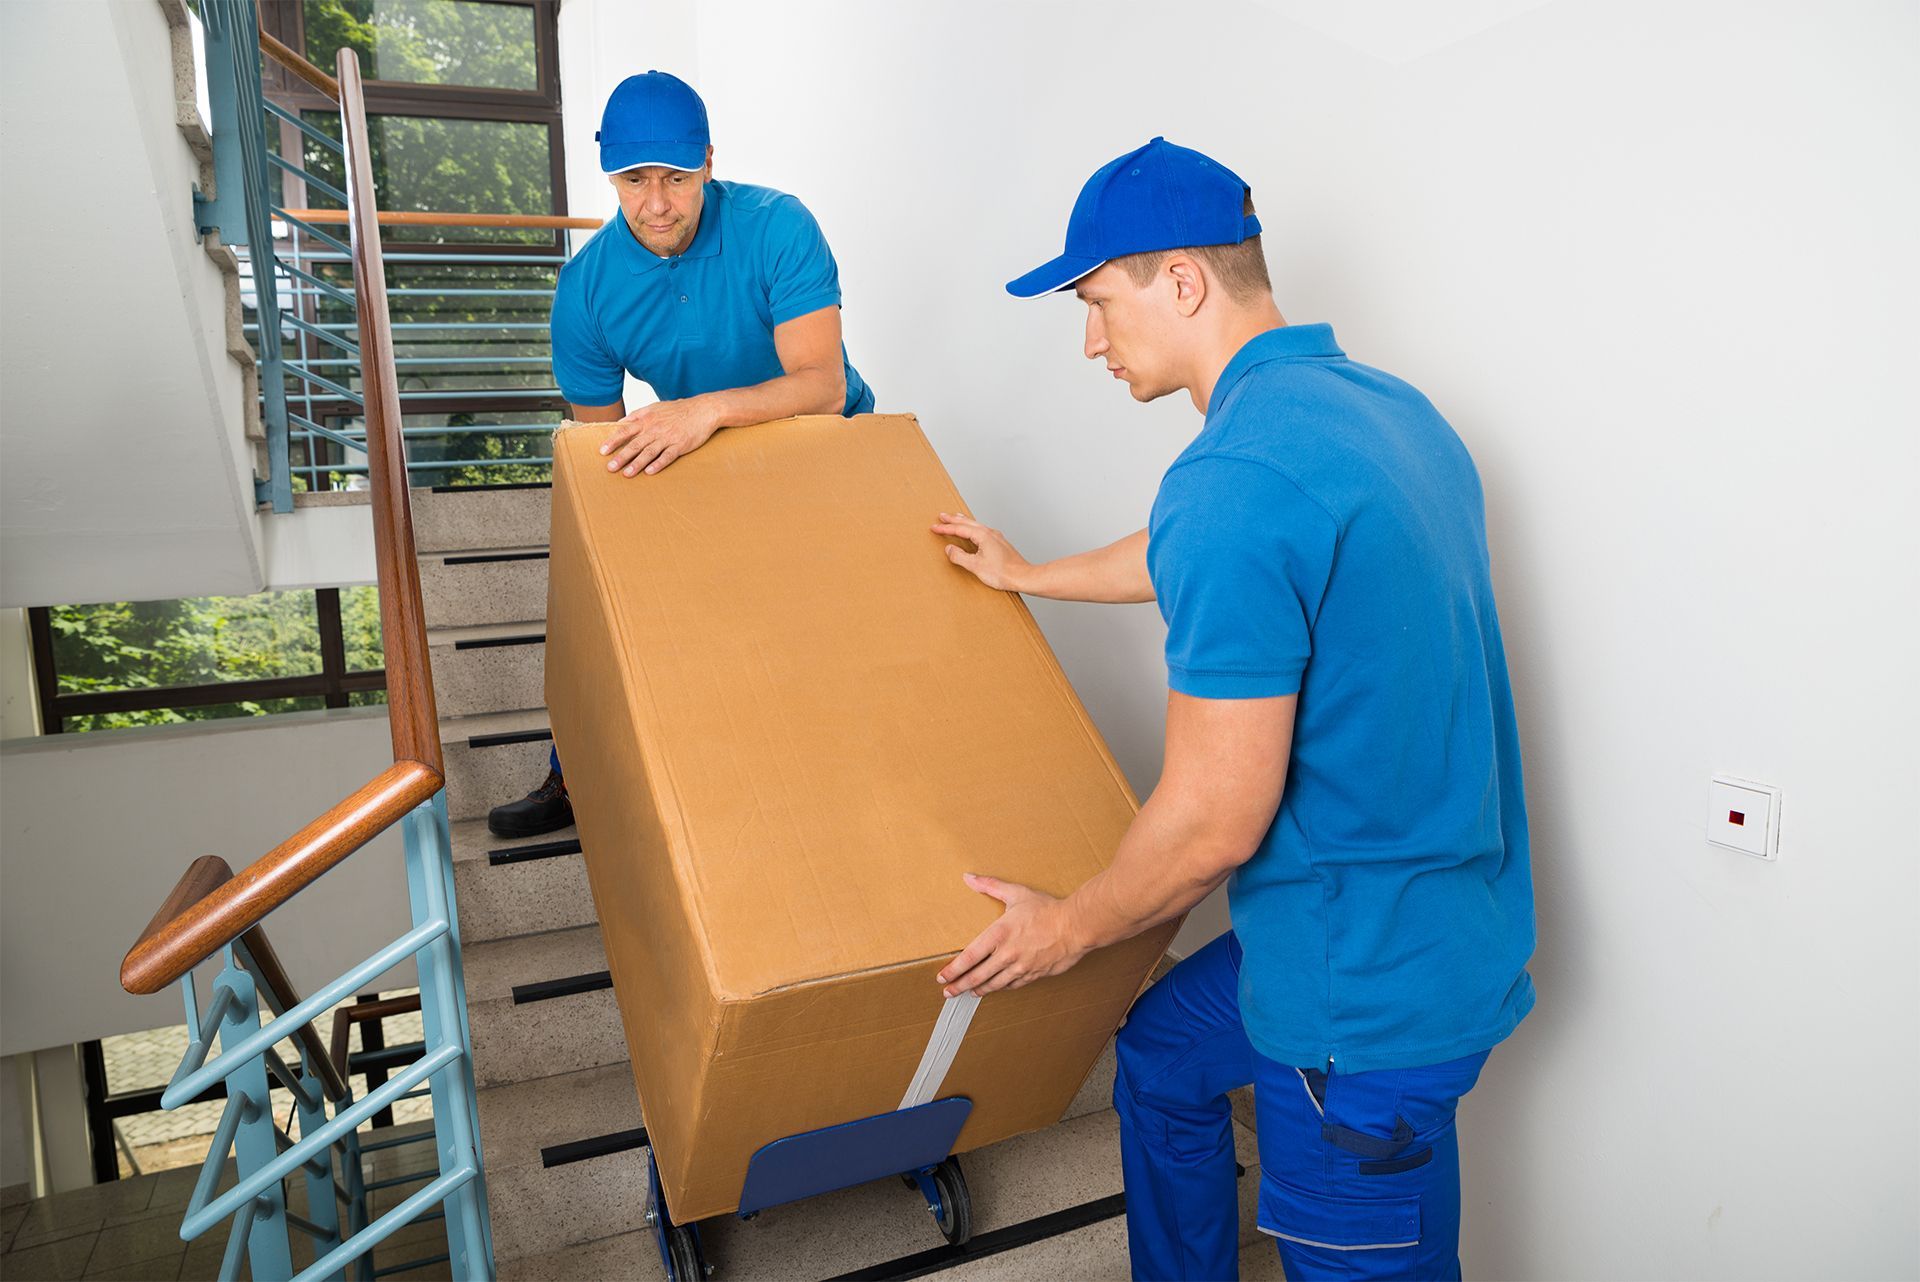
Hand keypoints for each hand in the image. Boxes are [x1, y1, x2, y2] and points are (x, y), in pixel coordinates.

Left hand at [600, 397, 719, 475]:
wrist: (702, 410)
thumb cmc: (678, 410)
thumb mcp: (655, 407)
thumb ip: (637, 415)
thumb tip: (620, 422)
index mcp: (647, 420)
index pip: (626, 431)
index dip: (613, 441)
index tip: (603, 451)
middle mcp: (655, 429)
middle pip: (635, 444)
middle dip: (621, 457)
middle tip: (610, 468)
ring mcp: (668, 438)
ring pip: (649, 452)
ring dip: (636, 464)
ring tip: (626, 474)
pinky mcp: (680, 445)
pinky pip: (667, 456)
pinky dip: (658, 464)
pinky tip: (650, 472)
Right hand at [931, 513, 1032, 591]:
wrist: (1022, 576)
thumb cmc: (1003, 573)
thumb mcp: (976, 566)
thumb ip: (960, 556)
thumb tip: (949, 549)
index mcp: (983, 536)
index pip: (959, 529)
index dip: (945, 528)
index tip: (934, 527)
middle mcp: (990, 533)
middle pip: (968, 523)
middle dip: (953, 519)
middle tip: (942, 516)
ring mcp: (996, 537)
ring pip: (976, 525)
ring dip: (964, 522)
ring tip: (956, 518)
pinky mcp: (1000, 544)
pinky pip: (982, 530)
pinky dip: (973, 528)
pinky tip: (974, 532)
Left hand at [937, 874, 1087, 997]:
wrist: (1075, 926)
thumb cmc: (1046, 910)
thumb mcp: (1016, 893)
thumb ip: (990, 886)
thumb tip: (969, 878)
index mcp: (998, 934)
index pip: (969, 957)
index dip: (953, 969)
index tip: (942, 976)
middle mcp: (1006, 954)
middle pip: (977, 976)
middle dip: (959, 985)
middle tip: (948, 992)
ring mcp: (1020, 967)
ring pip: (993, 985)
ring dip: (978, 990)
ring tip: (968, 992)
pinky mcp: (1033, 975)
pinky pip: (1012, 985)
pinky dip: (1000, 988)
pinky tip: (995, 988)